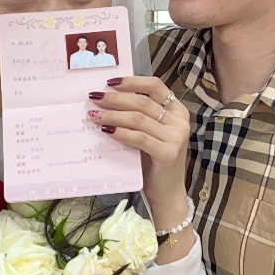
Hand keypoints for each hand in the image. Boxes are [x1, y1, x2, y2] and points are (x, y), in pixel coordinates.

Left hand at [88, 77, 191, 243]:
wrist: (167, 192)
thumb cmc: (154, 161)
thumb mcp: (149, 133)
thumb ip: (138, 116)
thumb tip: (106, 99)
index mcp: (177, 111)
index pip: (155, 85)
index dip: (132, 81)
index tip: (110, 82)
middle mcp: (179, 121)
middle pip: (143, 101)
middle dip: (115, 99)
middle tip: (94, 98)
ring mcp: (176, 137)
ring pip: (139, 118)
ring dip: (113, 115)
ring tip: (94, 115)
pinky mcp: (168, 153)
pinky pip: (139, 137)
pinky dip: (121, 133)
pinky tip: (106, 131)